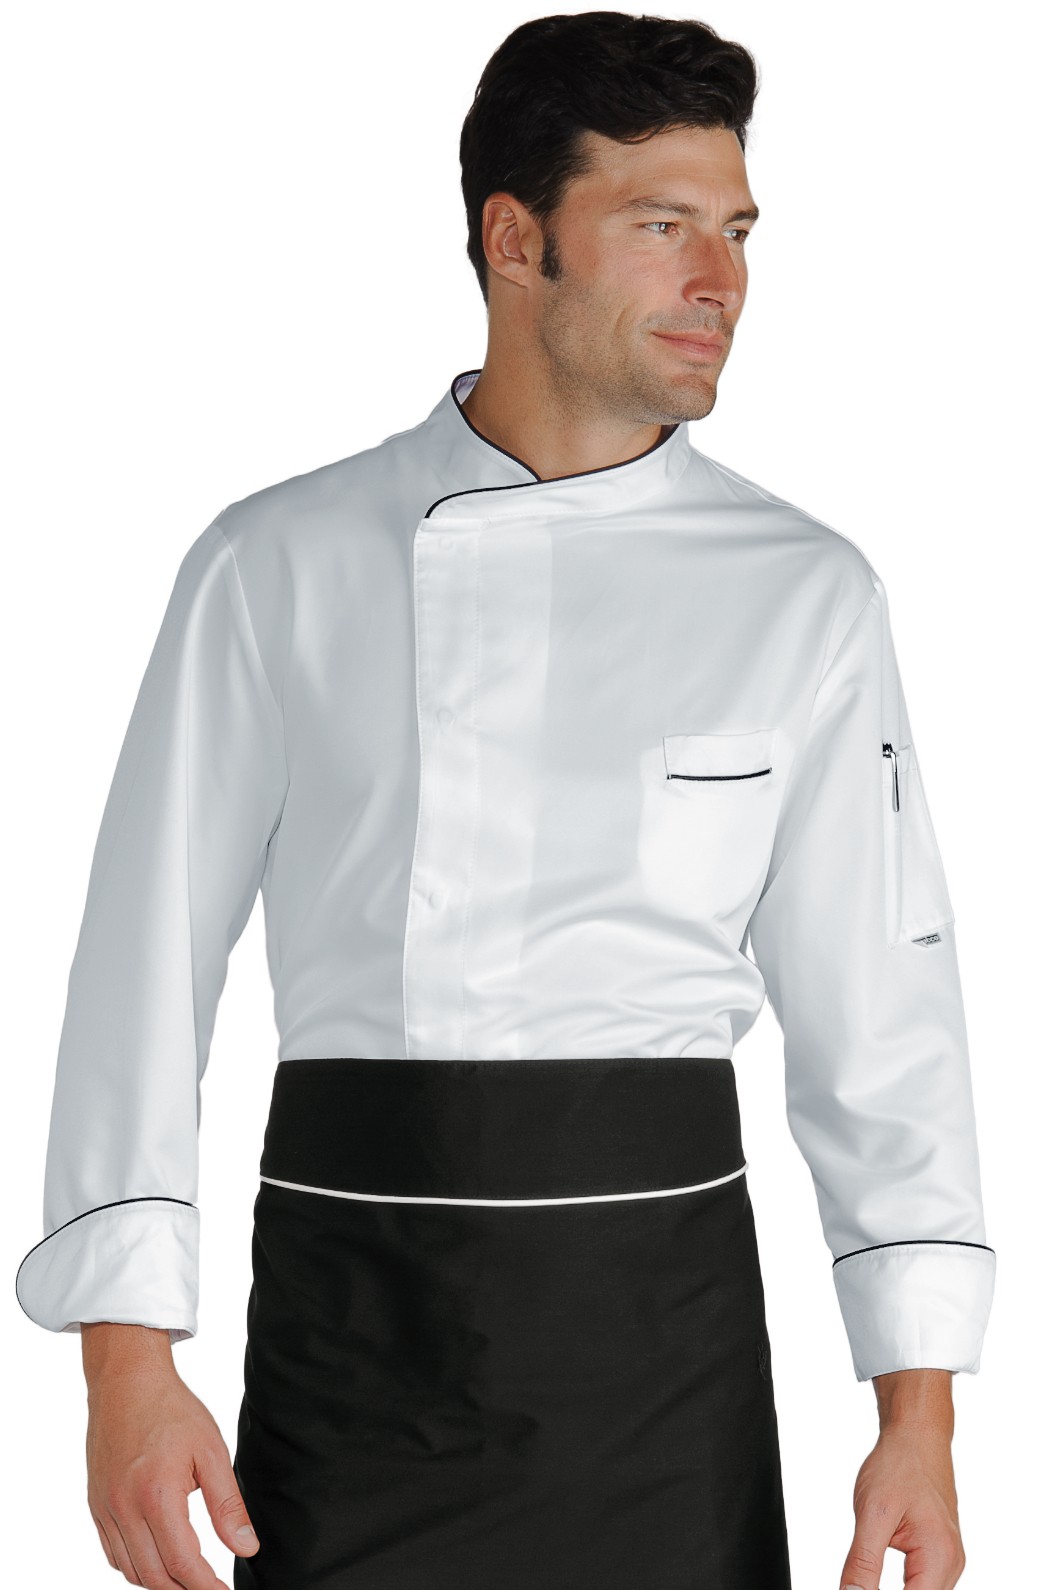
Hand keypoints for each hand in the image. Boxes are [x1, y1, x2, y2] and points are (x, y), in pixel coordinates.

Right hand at [84, 1331, 258, 1588]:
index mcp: (157, 1495)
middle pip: (154, 1576)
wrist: (126, 1380)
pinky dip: (136, 1566)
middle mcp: (124, 1508)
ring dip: (160, 1581)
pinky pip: (113, 1553)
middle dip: (184, 1588)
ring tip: (188, 1575)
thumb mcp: (211, 1451)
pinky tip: (158, 1557)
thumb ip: (228, 1504)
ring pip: (131, 1570)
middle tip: (210, 1585)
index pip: (183, 1564)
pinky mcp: (96, 1504)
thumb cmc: (172, 1410)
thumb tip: (246, 1547)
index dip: (207, 1587)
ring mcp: (105, 1509)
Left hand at [838, 1422, 964, 1589]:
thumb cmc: (898, 1466)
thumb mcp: (872, 1513)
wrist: (917, 1436)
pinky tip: (877, 1579)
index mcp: (939, 1556)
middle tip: (857, 1581)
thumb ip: (863, 1561)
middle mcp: (951, 1564)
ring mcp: (948, 1560)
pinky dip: (903, 1586)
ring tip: (865, 1578)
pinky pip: (922, 1583)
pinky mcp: (939, 1553)